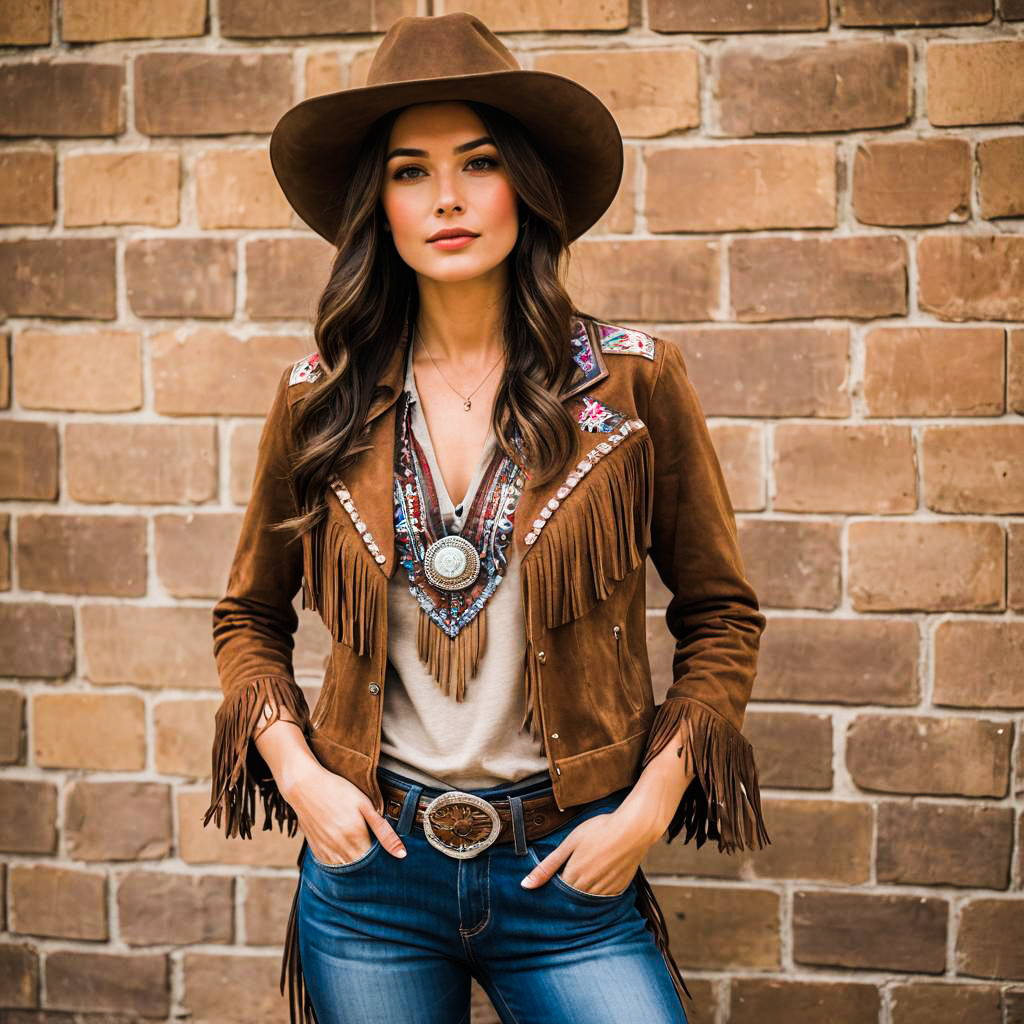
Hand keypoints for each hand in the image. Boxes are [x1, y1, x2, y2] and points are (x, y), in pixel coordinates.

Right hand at [282, 759, 407, 864]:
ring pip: (346, 869)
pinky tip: (342, 844)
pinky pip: (332, 866)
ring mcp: (326, 853)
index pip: (376, 862)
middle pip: (362, 868)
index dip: (382, 855)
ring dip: (354, 861)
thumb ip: (383, 831)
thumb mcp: (365, 805)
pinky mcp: (316, 852)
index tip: (382, 843)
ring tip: (355, 840)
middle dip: (369, 861)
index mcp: (356, 838)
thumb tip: (402, 855)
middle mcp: (340, 850)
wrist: (305, 786)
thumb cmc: (338, 791)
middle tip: (368, 838)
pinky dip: (340, 860)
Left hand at [520, 806, 655, 895]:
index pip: (556, 892)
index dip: (552, 884)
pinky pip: (604, 897)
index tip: (552, 876)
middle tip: (571, 870)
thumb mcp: (570, 842)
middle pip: (571, 898)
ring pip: (587, 899)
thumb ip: (548, 866)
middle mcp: (589, 889)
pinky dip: (598, 890)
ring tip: (586, 870)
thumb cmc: (600, 829)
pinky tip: (600, 873)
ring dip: (582, 891)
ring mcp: (606, 891)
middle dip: (566, 890)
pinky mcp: (619, 888)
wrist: (634, 828)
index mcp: (573, 878)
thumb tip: (525, 885)